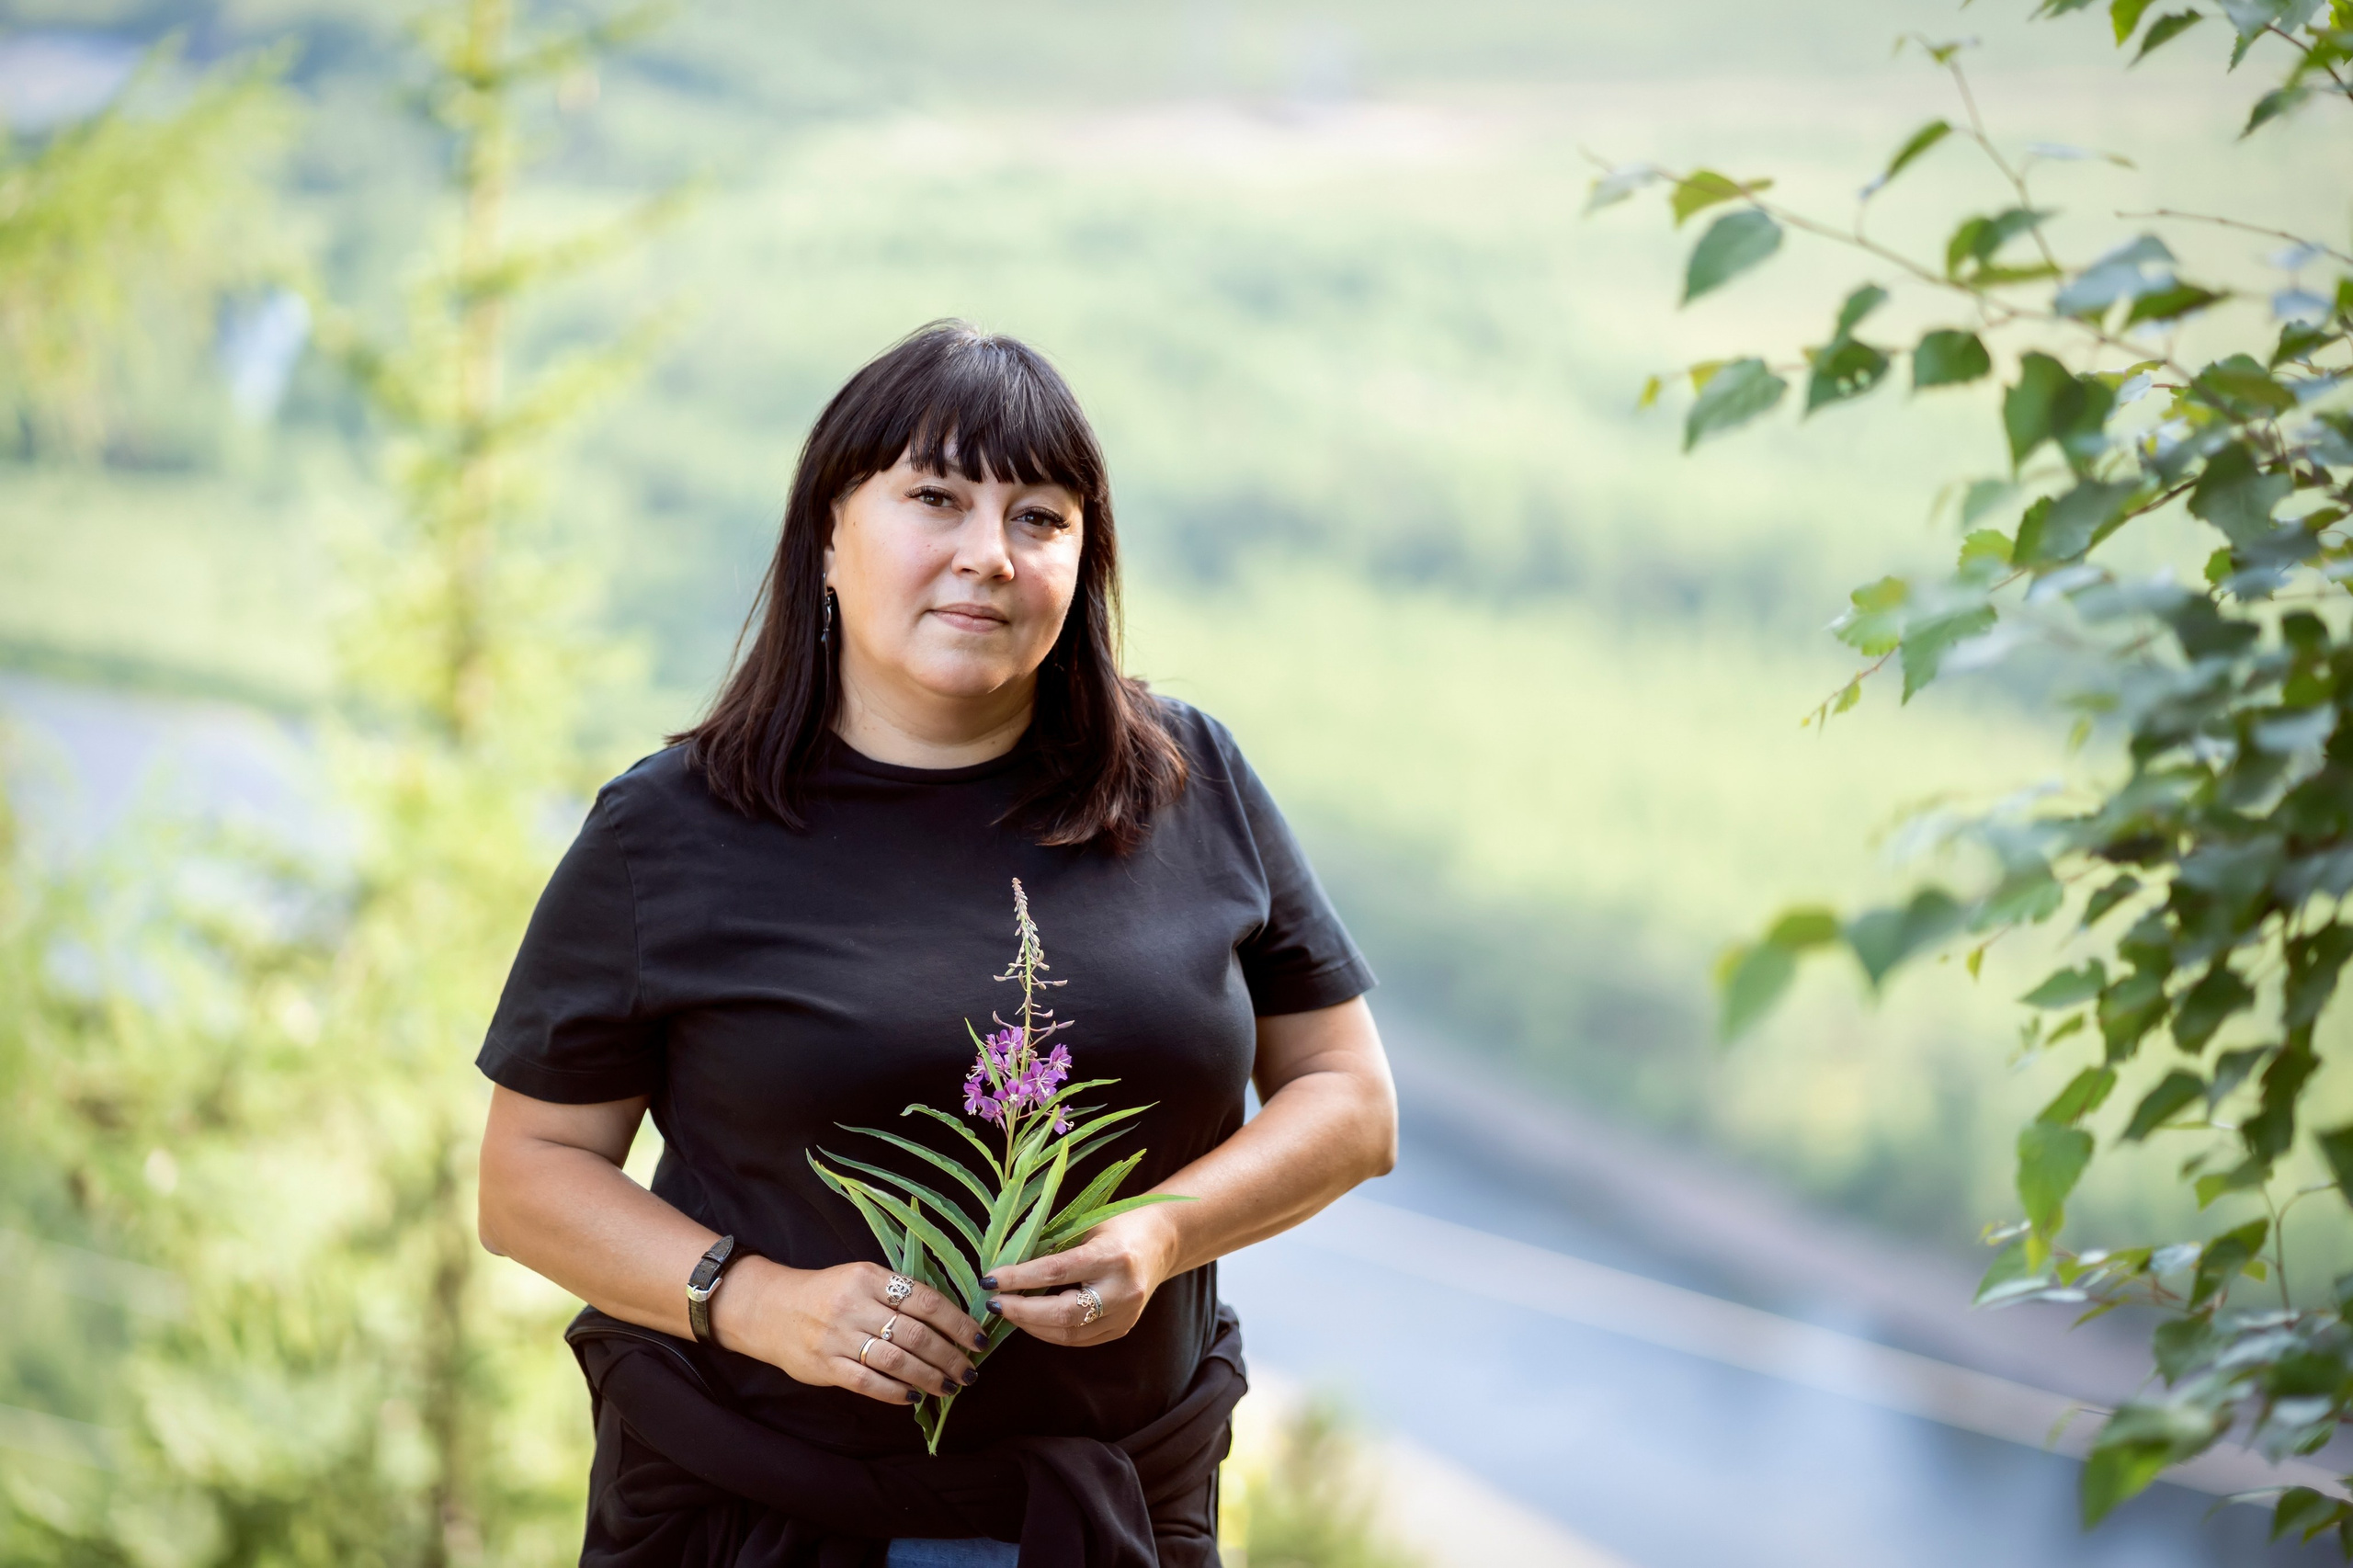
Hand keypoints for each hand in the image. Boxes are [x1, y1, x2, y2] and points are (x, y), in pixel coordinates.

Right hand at [713, 1258, 985, 1405]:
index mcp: (869, 1278)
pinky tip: (913, 1397)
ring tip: (949, 1387)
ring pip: (896, 1361)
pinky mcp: (826, 1366)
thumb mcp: (861, 1278)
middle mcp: (855, 1306)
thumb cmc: (826, 1293)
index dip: (957, 1323)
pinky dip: (895, 1393)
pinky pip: (868, 1383)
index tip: (978, 1339)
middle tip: (970, 1371)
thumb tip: (949, 1319)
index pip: (925, 1301)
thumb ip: (898, 1294)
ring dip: (929, 1377)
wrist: (770, 1309)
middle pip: (916, 1335)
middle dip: (950, 1356)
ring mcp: (838, 1337)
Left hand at [981, 1207, 1178, 1346]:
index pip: (1056, 1272)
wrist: (1161, 1242)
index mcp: (1112, 1256)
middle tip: (995, 1304)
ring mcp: (1126, 1315)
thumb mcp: (1085, 1228)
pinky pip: (1080, 1339)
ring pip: (1069, 1334)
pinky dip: (1051, 1331)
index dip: (1018, 1278)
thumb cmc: (1117, 1227)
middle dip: (1022, 1312)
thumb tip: (1005, 1268)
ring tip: (1009, 1311)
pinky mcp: (1123, 1329)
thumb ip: (1052, 1249)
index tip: (990, 1279)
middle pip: (1062, 1314)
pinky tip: (1033, 1319)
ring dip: (1032, 1325)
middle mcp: (1122, 1290)